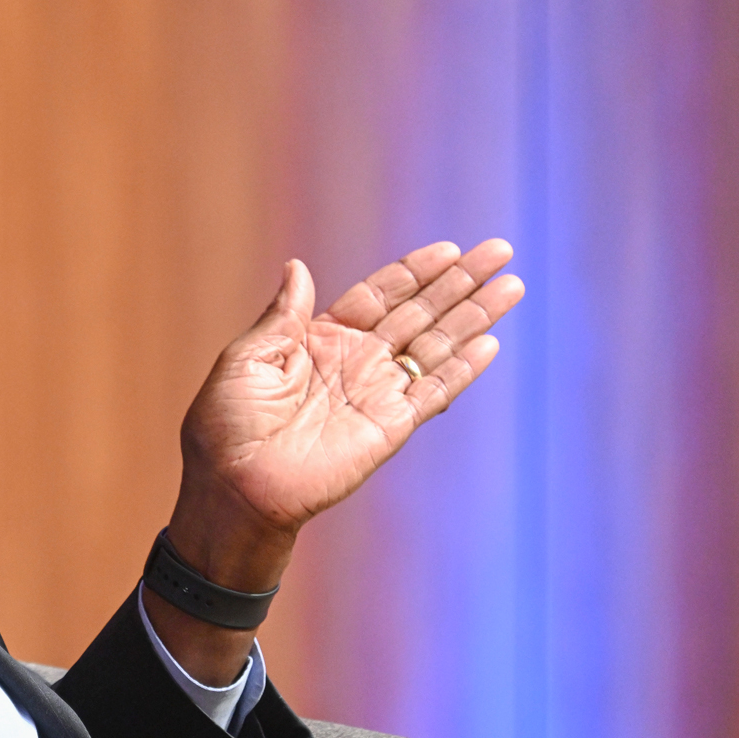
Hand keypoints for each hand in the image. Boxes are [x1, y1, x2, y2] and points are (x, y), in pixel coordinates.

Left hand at [170, 240, 522, 584]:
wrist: (234, 488)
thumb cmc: (226, 427)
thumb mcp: (246, 358)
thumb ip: (282, 315)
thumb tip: (298, 266)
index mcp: (320, 341)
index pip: (379, 296)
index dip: (415, 272)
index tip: (450, 248)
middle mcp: (356, 363)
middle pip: (419, 313)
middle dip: (460, 283)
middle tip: (501, 251)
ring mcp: (376, 394)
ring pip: (436, 346)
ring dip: (474, 317)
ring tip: (512, 286)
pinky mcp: (390, 427)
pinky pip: (433, 392)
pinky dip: (462, 368)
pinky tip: (490, 341)